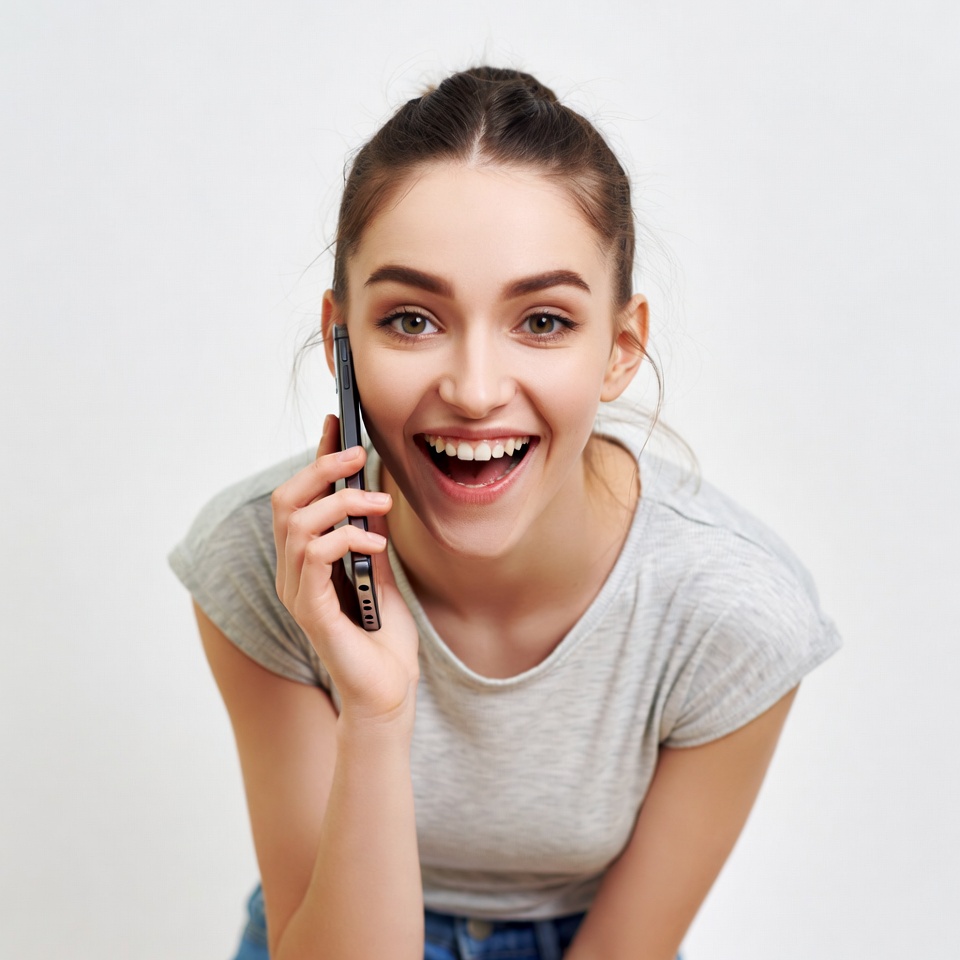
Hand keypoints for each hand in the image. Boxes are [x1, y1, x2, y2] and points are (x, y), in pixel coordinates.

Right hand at [271, 415, 418, 724]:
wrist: (388, 693)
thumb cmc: (384, 637)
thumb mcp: (380, 570)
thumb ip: (368, 534)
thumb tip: (373, 490)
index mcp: (305, 562)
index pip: (301, 499)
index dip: (315, 459)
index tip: (336, 423)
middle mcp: (292, 574)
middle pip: (285, 502)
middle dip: (321, 468)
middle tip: (359, 454)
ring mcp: (297, 593)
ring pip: (297, 523)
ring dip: (342, 503)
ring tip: (380, 504)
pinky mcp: (311, 612)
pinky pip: (315, 557)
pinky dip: (347, 538)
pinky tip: (376, 543)